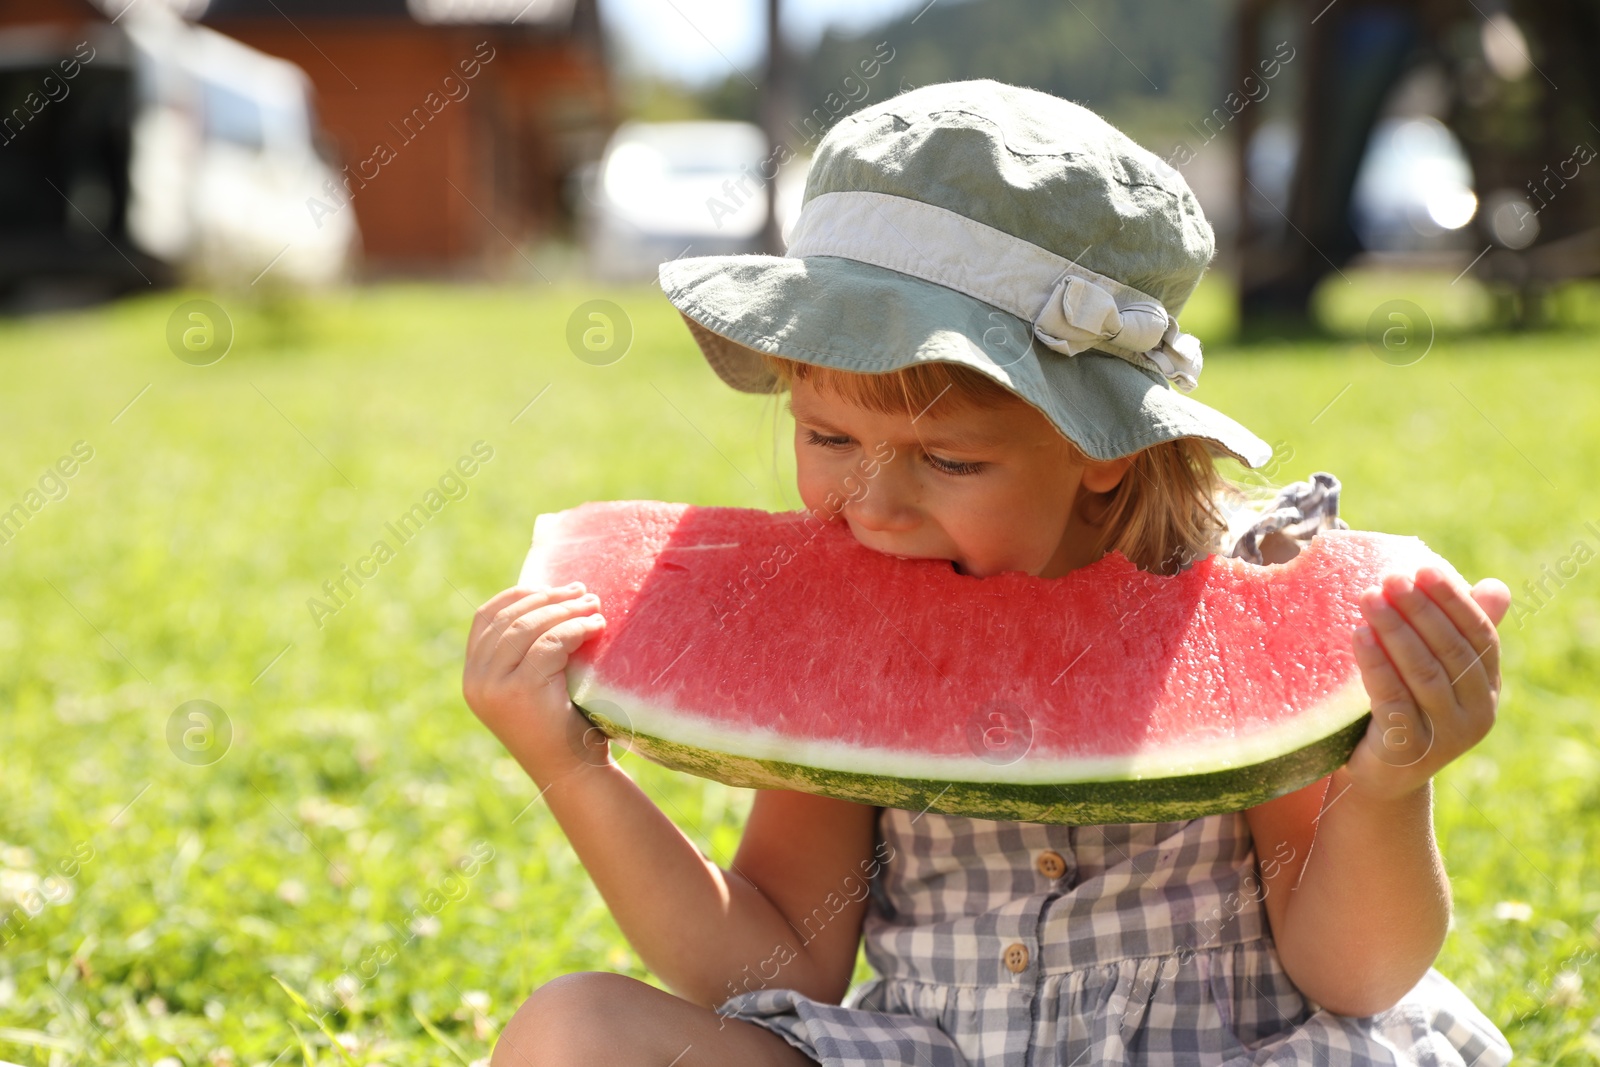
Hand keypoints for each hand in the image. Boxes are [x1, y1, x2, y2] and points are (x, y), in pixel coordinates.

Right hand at [462, 583, 607, 780]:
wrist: (572, 773)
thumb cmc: (563, 728)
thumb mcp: (534, 685)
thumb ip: (527, 651)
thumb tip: (553, 598)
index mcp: (473, 677)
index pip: (485, 618)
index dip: (518, 595)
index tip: (552, 588)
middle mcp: (476, 681)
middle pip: (510, 617)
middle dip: (549, 598)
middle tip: (583, 591)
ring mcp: (494, 686)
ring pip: (530, 626)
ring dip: (566, 609)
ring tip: (595, 605)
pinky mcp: (520, 690)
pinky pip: (551, 643)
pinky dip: (576, 628)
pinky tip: (597, 626)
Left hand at [1343, 566, 1510, 800]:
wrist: (1380, 776)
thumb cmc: (1406, 711)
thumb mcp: (1435, 673)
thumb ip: (1458, 634)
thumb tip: (1496, 586)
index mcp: (1487, 689)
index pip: (1479, 637)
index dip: (1454, 601)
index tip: (1424, 568)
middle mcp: (1476, 714)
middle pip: (1450, 652)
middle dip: (1420, 610)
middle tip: (1391, 578)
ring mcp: (1446, 736)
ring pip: (1423, 673)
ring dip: (1395, 630)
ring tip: (1369, 597)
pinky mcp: (1410, 751)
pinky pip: (1393, 699)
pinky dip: (1376, 664)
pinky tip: (1359, 635)